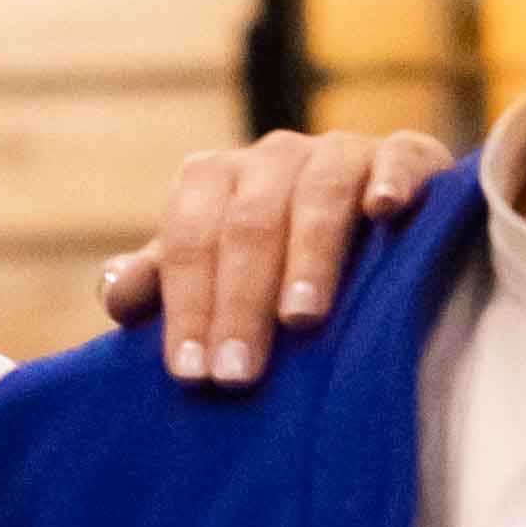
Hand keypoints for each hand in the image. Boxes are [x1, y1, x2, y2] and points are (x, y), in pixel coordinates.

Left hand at [98, 128, 455, 388]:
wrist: (376, 226)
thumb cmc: (276, 264)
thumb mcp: (214, 273)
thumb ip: (166, 282)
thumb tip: (118, 297)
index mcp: (216, 179)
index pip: (189, 239)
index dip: (188, 305)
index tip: (191, 374)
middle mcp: (274, 156)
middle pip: (247, 224)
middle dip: (239, 303)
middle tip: (238, 374)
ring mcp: (340, 152)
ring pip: (316, 195)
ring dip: (307, 257)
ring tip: (300, 318)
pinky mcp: (408, 154)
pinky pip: (397, 158)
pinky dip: (390, 179)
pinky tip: (385, 211)